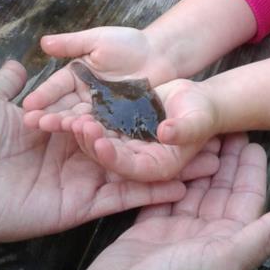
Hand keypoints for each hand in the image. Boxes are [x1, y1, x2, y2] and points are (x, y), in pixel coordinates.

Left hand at [0, 61, 201, 242]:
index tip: (178, 109)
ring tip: (210, 163)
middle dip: (168, 145)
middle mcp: (77, 157)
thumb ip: (12, 85)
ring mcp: (81, 182)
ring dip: (169, 169)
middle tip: (210, 141)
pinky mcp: (81, 206)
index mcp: (61, 132)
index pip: (111, 122)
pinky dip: (151, 193)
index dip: (144, 116)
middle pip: (132, 148)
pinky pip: (121, 198)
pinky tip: (182, 186)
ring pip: (134, 173)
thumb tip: (21, 64)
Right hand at [22, 26, 176, 129]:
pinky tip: (81, 136)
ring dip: (66, 124)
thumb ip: (72, 43)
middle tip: (33, 123)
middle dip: (49, 114)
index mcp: (76, 77)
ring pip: (81, 119)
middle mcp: (85, 96)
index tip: (28, 105)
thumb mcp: (98, 40)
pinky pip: (104, 127)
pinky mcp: (118, 120)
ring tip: (51, 129)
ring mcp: (102, 110)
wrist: (160, 55)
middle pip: (65, 107)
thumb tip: (43, 42)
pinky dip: (93, 132)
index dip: (42, 96)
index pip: (56, 87)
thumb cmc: (129, 44)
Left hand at [58, 78, 220, 182]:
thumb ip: (184, 130)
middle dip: (92, 143)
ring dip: (83, 132)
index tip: (100, 144)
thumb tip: (166, 134)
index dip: (115, 159)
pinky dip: (84, 119)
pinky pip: (98, 126)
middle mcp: (137, 161)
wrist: (194, 100)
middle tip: (76, 126)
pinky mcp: (118, 131)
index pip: (132, 168)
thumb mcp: (197, 120)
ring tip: (67, 118)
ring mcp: (125, 147)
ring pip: (99, 142)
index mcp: (157, 166)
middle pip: (109, 157)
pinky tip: (69, 109)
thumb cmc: (202, 113)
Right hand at [62, 133, 269, 269]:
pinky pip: (164, 194)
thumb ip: (265, 236)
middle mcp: (207, 236)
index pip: (246, 197)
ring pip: (193, 189)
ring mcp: (176, 232)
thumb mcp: (224, 262)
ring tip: (198, 130)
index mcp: (230, 242)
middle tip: (224, 123)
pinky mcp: (147, 229)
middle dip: (225, 158)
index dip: (250, 169)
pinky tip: (170, 152)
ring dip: (198, 161)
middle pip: (220, 189)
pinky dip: (168, 175)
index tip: (252, 137)